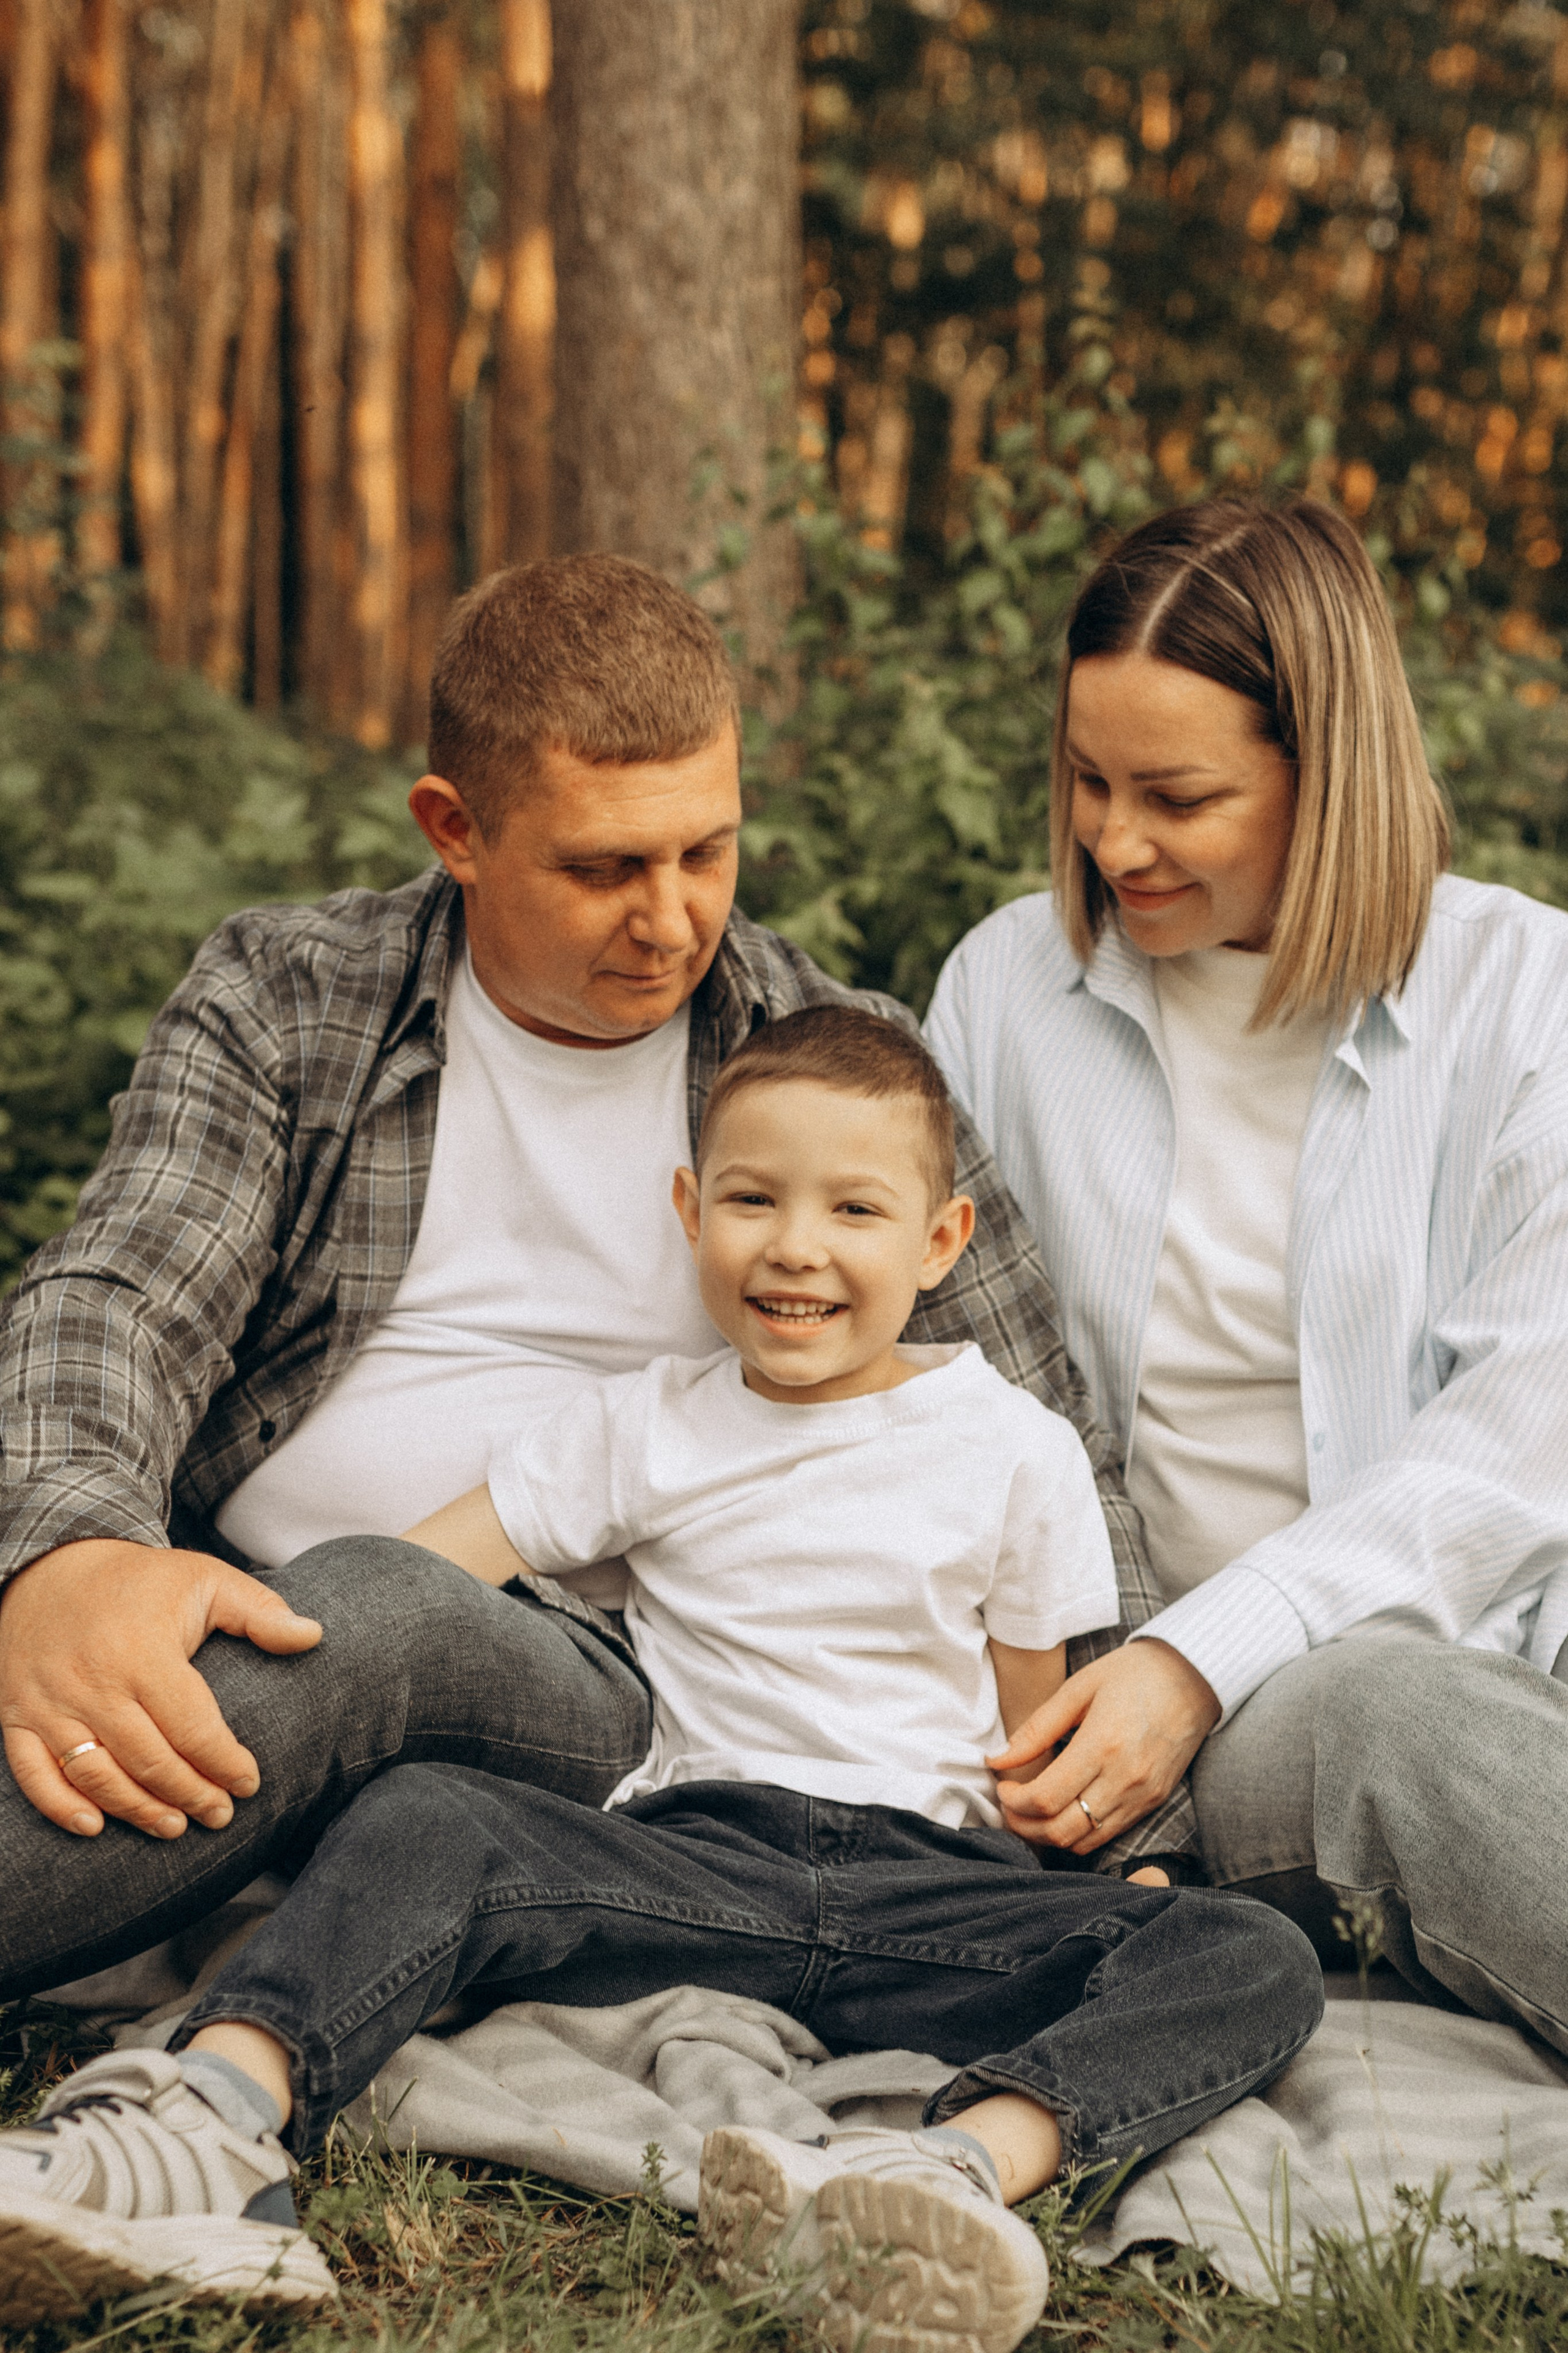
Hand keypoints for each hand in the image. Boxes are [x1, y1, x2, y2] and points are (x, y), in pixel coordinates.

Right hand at [0, 1539, 322, 1838]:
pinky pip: (33, 1774)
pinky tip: (96, 1826)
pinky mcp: (16, 1714)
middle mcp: (93, 1682)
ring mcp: (51, 1702)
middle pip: (149, 1760)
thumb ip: (261, 1611)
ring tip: (175, 1825)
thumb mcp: (207, 1579)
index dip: (225, 1763)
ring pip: (96, 1775)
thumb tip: (314, 1636)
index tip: (250, 1783)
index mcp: (143, 1651)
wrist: (51, 1566)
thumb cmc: (140, 1582)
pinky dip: (61, 1807)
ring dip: (137, 1809)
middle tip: (221, 1814)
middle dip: (192, 1795)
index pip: (192, 1728)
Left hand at [985, 1638, 1219, 1852]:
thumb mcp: (1078, 1688)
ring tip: (1029, 1811)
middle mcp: (1125, 1779)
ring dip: (1047, 1835)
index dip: (1013, 1801)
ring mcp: (1142, 1796)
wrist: (1194, 1677)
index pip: (1046, 1798)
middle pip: (1061, 1830)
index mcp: (1103, 1745)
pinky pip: (1107, 1835)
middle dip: (1023, 1825)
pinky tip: (1062, 1811)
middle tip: (1008, 1804)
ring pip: (1083, 1842)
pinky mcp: (1153, 1803)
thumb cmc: (1133, 1674)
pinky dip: (1077, 1833)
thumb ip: (1036, 1729)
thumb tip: (997, 1759)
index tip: (1002, 1785)